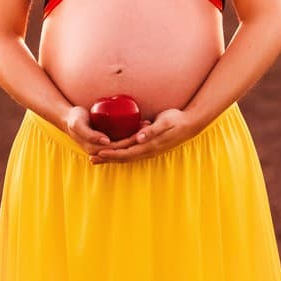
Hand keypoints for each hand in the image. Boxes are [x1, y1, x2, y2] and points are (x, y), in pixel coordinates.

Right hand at [62, 105, 151, 156]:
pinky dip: (131, 133)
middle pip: (125, 146)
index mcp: (97, 150)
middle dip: (138, 137)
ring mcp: (105, 147)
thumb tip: (106, 142)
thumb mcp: (78, 125)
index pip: (120, 147)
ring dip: (137, 135)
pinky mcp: (107, 141)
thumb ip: (90, 134)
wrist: (69, 119)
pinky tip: (140, 124)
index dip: (132, 139)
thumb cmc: (74, 119)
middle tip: (148, 125)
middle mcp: (103, 151)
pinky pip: (122, 139)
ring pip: (125, 143)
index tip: (142, 129)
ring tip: (147, 124)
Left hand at [88, 109, 202, 164]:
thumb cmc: (176, 120)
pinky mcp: (149, 147)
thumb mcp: (164, 122)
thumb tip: (139, 138)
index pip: (126, 152)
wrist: (189, 125)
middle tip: (91, 159)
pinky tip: (112, 152)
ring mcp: (148, 151)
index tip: (98, 153)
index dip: (111, 154)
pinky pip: (131, 153)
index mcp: (148, 146)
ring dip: (112, 158)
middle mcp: (147, 151)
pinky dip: (120, 154)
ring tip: (97, 158)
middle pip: (123, 158)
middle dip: (107, 159)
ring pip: (126, 157)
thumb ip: (152, 130)